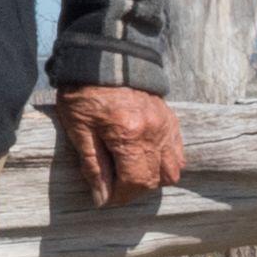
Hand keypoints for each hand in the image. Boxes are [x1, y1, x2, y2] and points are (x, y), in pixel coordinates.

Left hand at [55, 84, 184, 205]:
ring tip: (130, 174)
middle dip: (133, 190)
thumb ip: (93, 165)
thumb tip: (102, 197)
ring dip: (152, 179)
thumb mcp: (79, 129)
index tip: (104, 199)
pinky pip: (178, 152)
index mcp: (130, 135)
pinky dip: (165, 163)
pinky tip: (146, 160)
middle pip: (154, 180)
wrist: (105, 57)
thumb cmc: (85, 92)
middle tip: (113, 187)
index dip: (120, 197)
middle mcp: (154, 132)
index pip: (135, 182)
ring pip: (172, 170)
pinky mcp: (171, 119)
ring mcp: (166, 126)